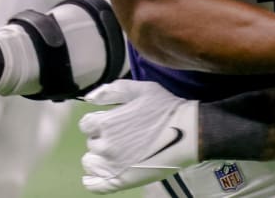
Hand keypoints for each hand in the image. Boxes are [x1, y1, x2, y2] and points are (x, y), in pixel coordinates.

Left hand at [80, 80, 198, 193]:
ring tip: (119, 153)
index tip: (113, 122)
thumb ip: (112, 90)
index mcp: (106, 123)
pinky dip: (94, 180)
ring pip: (90, 162)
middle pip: (91, 142)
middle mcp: (104, 145)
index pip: (86, 124)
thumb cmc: (165, 109)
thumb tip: (88, 98)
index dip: (99, 122)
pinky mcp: (120, 181)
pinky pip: (94, 185)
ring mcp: (112, 166)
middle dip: (102, 138)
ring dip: (99, 157)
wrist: (188, 134)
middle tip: (123, 136)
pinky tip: (104, 173)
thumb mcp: (141, 89)